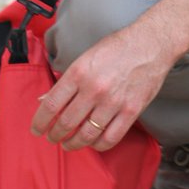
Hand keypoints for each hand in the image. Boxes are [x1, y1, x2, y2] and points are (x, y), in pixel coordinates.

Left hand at [31, 23, 172, 151]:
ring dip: (73, 143)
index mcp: (79, 73)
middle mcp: (94, 89)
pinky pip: (110, 138)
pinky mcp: (131, 110)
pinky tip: (93, 143)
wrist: (151, 43)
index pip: (51, 105)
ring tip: (69, 144)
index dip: (39, 122)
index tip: (37, 129)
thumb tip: (45, 100)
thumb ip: (66, 80)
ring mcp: (113, 101)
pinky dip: (98, 145)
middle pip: (66, 123)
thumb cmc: (118, 47)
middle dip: (54, 135)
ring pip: (86, 135)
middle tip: (52, 138)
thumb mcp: (86, 57)